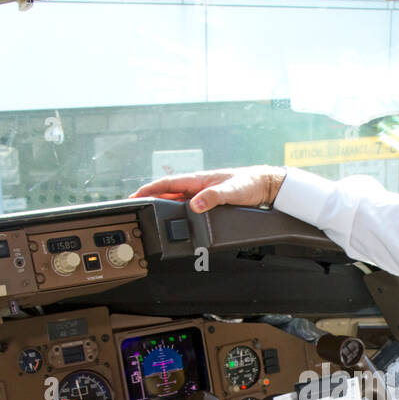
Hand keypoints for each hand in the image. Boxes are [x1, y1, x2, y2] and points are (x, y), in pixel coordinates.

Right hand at [130, 165, 286, 212]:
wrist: (265, 185)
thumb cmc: (250, 184)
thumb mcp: (232, 191)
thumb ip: (214, 197)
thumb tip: (196, 204)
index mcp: (198, 179)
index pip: (167, 183)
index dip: (149, 190)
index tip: (134, 197)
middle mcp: (197, 185)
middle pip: (167, 192)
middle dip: (150, 199)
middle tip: (136, 210)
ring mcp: (202, 192)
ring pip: (176, 199)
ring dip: (163, 206)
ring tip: (150, 217)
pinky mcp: (208, 200)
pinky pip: (187, 206)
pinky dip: (177, 211)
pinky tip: (175, 220)